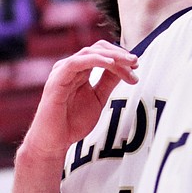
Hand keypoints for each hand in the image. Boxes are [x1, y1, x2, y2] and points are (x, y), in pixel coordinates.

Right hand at [21, 41, 137, 161]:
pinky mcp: (56, 81)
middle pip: (97, 49)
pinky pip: (75, 63)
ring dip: (112, 56)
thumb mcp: (98, 98)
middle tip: (136, 63)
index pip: (102, 53)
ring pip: (89, 53)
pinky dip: (94, 60)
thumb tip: (127, 67)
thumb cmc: (72, 122)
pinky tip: (110, 63)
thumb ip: (108, 82)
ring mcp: (62, 73)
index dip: (121, 56)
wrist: (54, 143)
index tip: (136, 66)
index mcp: (79, 71)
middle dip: (119, 54)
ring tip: (129, 63)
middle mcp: (70, 68)